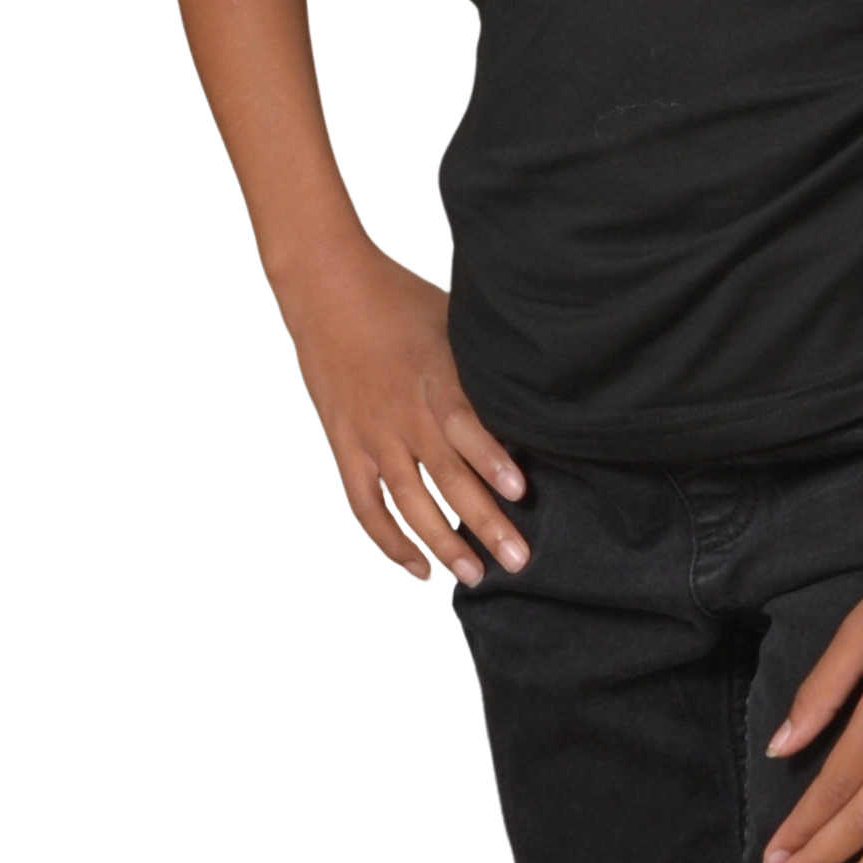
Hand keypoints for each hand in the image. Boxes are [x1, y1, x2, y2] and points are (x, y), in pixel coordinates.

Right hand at [273, 238, 529, 589]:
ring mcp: (371, 434)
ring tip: (475, 577)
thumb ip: (484, 361)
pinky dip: (390, 541)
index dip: (491, 458)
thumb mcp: (452, 318)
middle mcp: (402, 413)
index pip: (464, 424)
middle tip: (518, 559)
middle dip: (482, 521)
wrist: (324, 285)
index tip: (519, 490)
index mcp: (433, 376)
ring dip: (441, 543)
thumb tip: (537, 385)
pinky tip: (420, 570)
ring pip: (407, 501)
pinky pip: (366, 505)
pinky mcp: (344, 445)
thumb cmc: (398, 297)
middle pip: (445, 476)